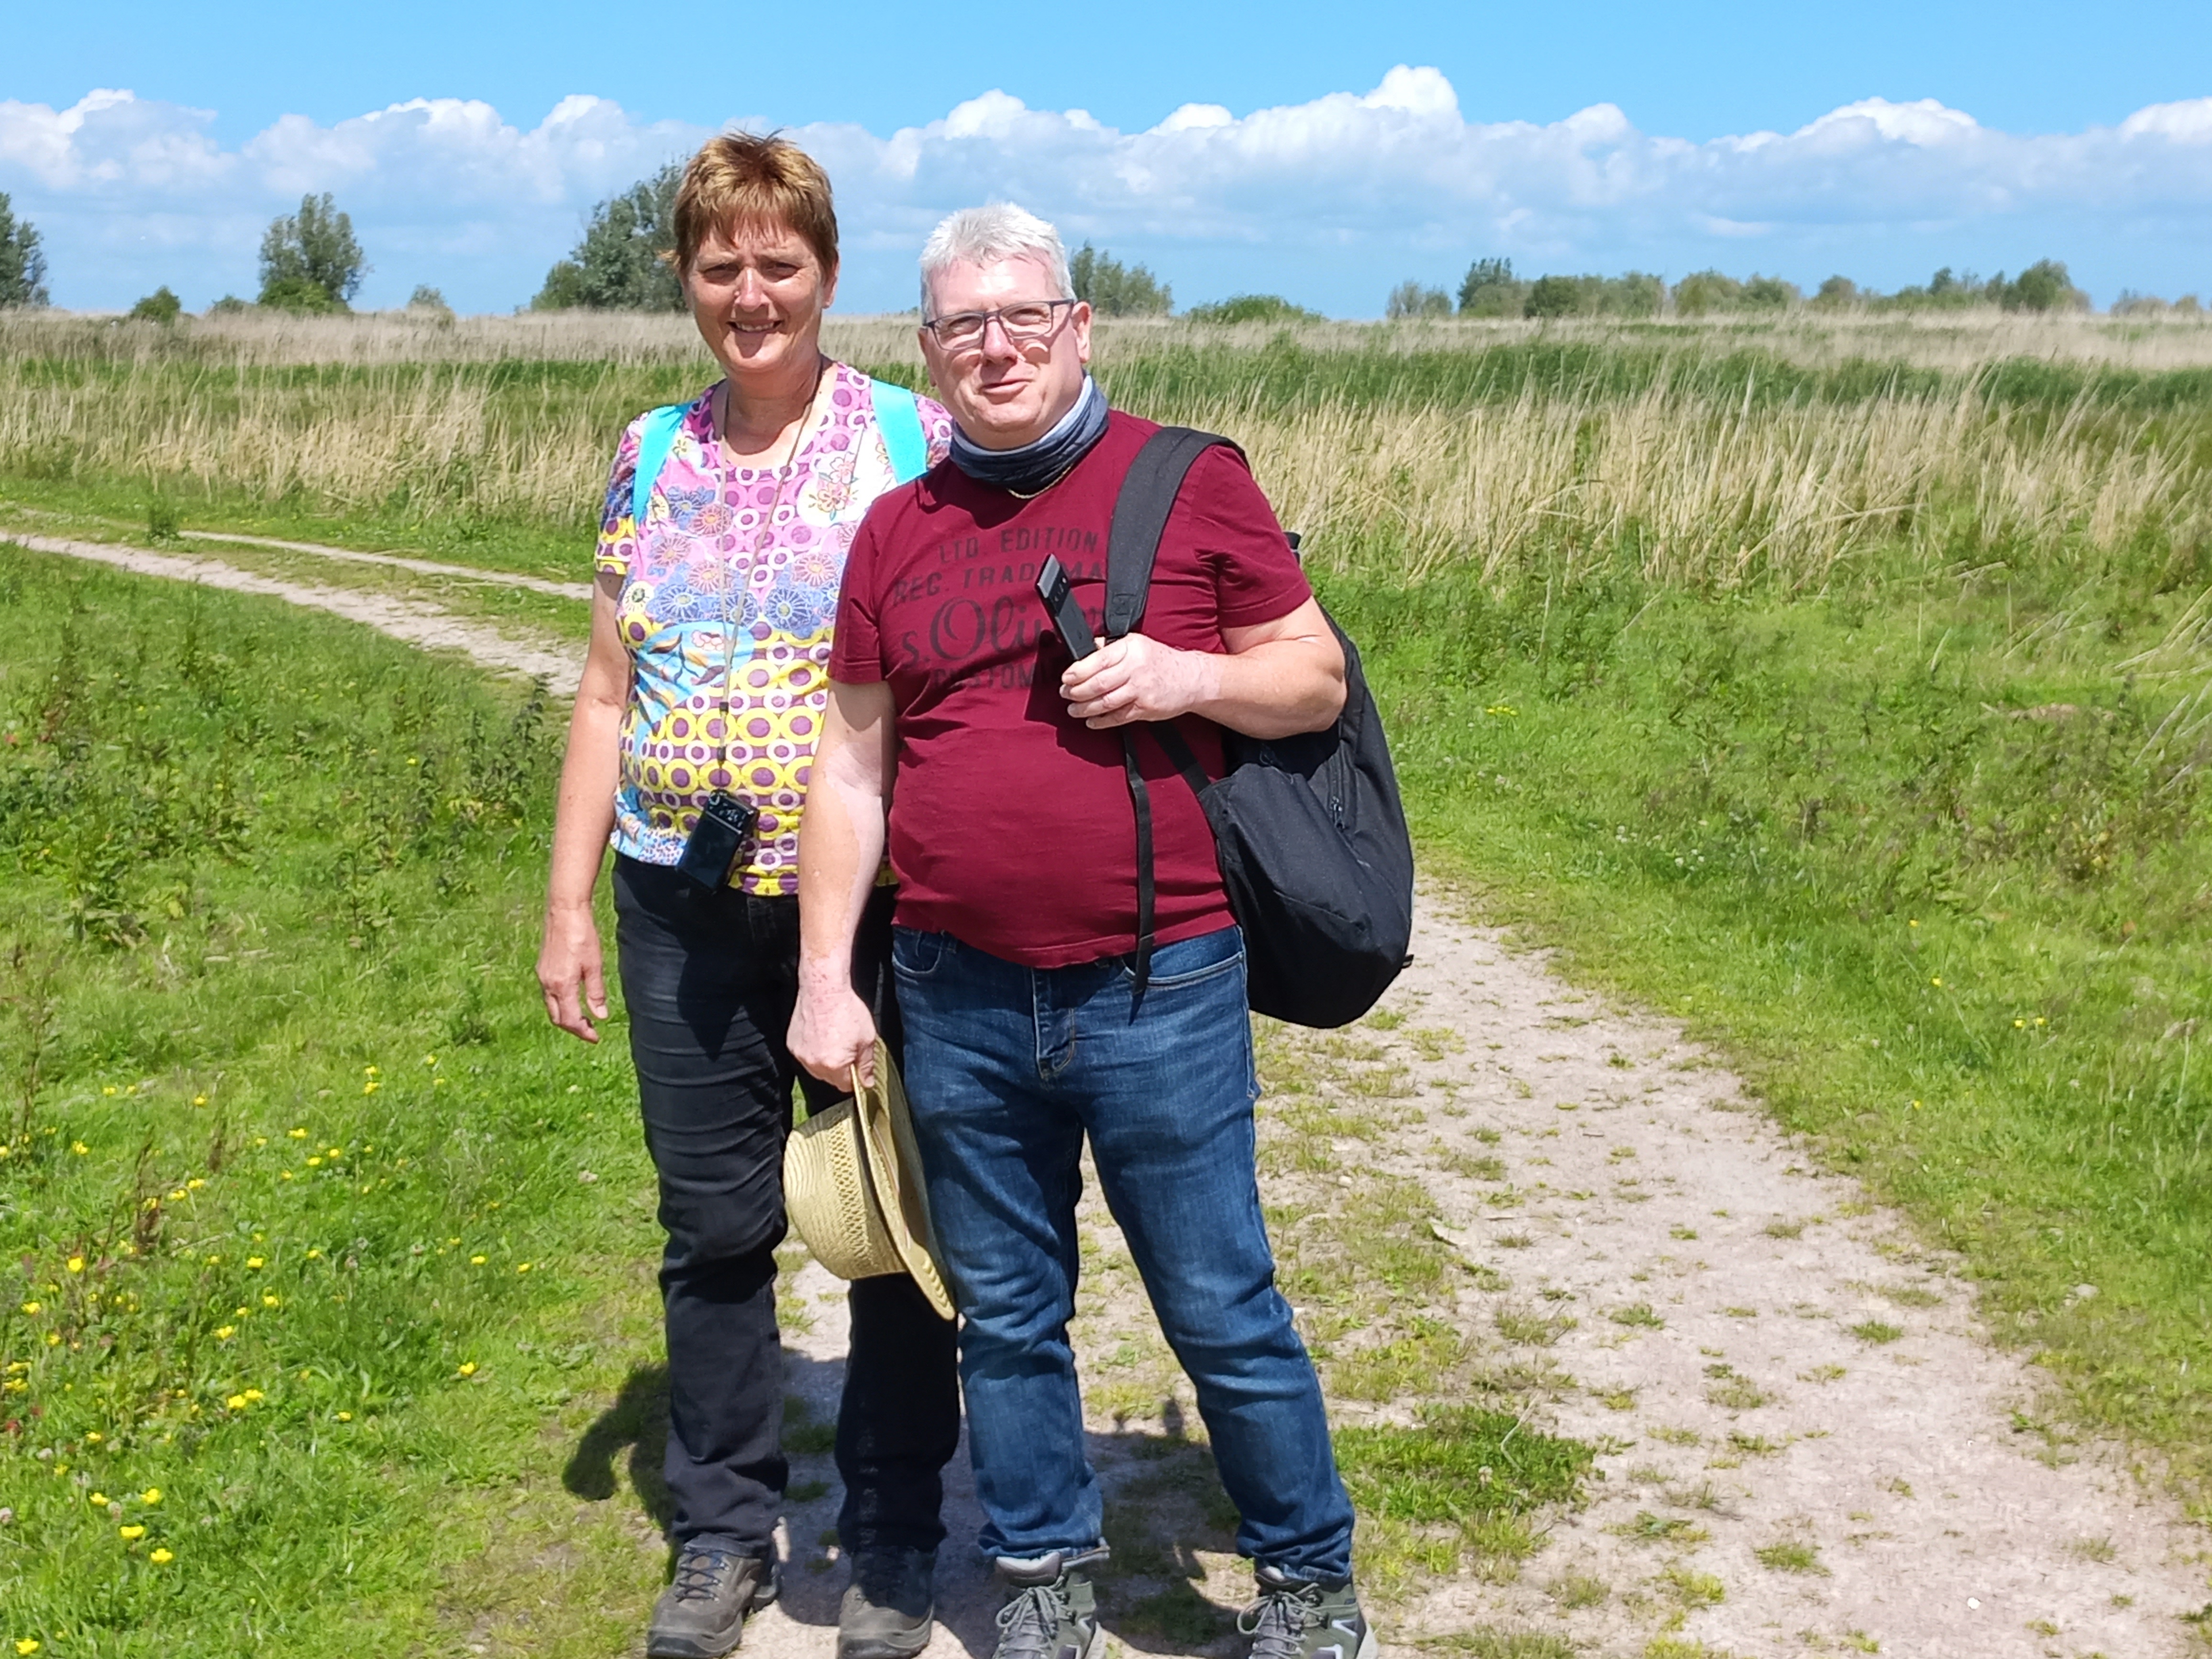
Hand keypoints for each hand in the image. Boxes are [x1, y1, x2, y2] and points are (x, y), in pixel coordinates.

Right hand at [537, 903, 608, 1042]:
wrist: (564, 911)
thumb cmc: (582, 936)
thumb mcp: (594, 965)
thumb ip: (596, 992)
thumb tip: (600, 1016)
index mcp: (561, 986)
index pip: (569, 1020)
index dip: (583, 1032)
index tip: (596, 1037)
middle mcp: (548, 984)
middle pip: (557, 1018)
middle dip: (573, 1028)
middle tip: (590, 1031)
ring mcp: (542, 976)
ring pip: (552, 1007)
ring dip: (566, 1017)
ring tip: (584, 1018)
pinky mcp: (542, 969)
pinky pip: (549, 995)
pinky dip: (561, 1004)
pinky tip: (573, 1000)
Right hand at [790, 979, 879, 1087]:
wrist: (823, 989)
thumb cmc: (847, 1010)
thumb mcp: (867, 1039)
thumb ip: (866, 1065)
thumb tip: (867, 1084)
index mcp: (834, 1066)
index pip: (846, 1086)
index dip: (855, 1078)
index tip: (858, 1066)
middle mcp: (814, 1064)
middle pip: (830, 1079)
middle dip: (841, 1070)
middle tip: (848, 1048)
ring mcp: (800, 1055)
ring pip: (816, 1069)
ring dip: (825, 1062)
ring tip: (833, 1041)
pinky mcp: (792, 1044)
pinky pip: (805, 1056)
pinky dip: (813, 1051)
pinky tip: (821, 1036)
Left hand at [1060, 633, 1215, 729]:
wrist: (1191, 679)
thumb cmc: (1160, 661)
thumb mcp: (1136, 644)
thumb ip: (1109, 647)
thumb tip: (1083, 650)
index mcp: (1131, 648)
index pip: (1098, 660)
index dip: (1078, 671)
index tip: (1066, 678)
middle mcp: (1136, 668)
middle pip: (1099, 683)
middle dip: (1077, 691)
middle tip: (1065, 694)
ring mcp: (1141, 690)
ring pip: (1106, 702)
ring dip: (1085, 708)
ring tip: (1073, 709)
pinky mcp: (1145, 708)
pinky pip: (1118, 717)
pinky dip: (1101, 721)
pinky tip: (1091, 721)